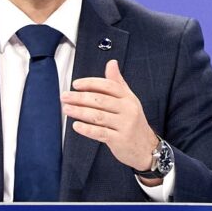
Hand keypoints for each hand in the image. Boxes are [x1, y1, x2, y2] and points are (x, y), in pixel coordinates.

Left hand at [64, 58, 162, 173]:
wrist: (146, 147)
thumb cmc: (134, 122)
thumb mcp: (129, 100)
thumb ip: (118, 82)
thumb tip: (111, 63)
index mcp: (128, 98)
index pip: (109, 86)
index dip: (91, 83)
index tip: (76, 84)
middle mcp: (127, 110)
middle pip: (101, 100)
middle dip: (80, 97)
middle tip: (65, 96)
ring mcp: (124, 125)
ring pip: (98, 116)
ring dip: (80, 112)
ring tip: (67, 109)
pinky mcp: (119, 140)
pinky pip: (100, 133)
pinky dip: (87, 129)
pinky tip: (76, 125)